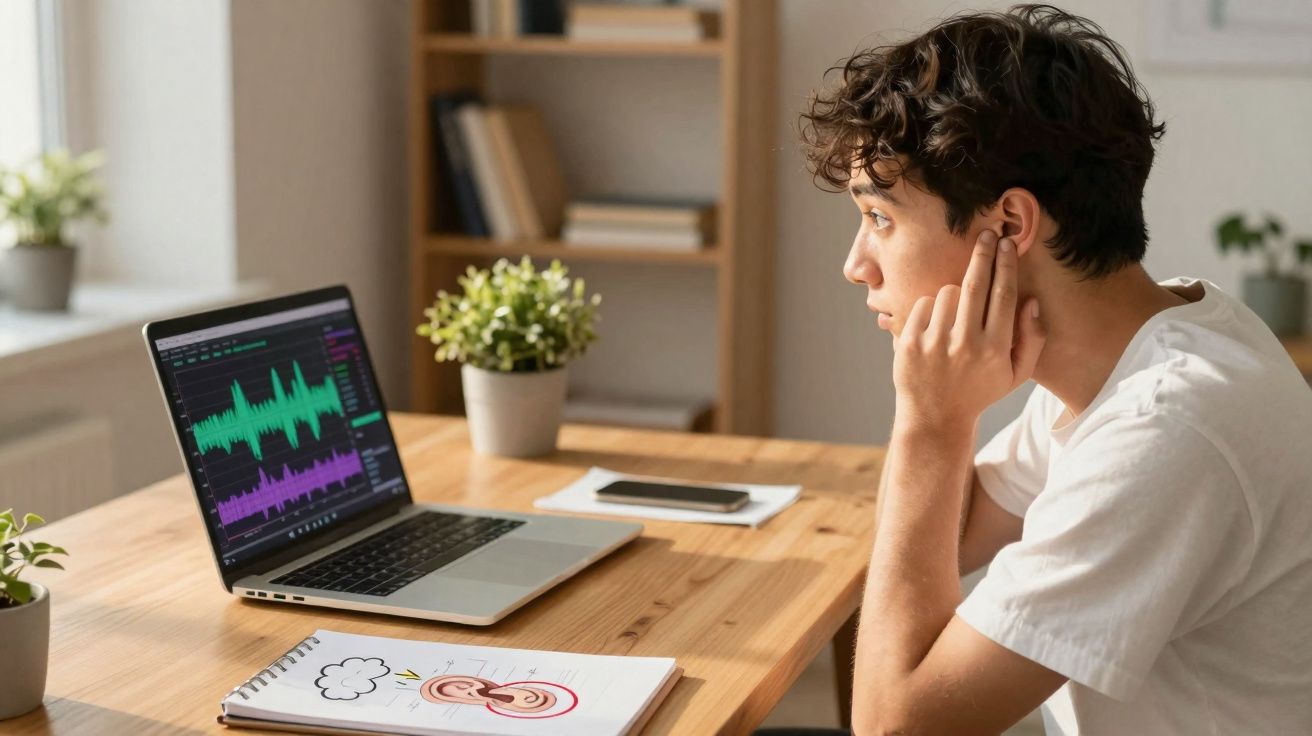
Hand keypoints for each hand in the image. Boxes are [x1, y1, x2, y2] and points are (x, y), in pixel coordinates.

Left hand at [892, 230, 1045, 431]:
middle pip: (975, 284)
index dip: (1006, 265)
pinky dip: (930, 308)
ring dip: (953, 293)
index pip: (1003, 295)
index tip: (1008, 243)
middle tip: (988, 234)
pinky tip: (935, 327)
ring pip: (946, 292)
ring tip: (955, 316)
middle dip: (983, 254)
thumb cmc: (980, 390)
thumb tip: (1031, 301)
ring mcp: (934, 343)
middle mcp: (965, 344)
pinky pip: (923, 304)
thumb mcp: (1015, 374)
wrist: (935, 417)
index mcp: (995, 349)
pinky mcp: (909, 343)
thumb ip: (1032, 340)